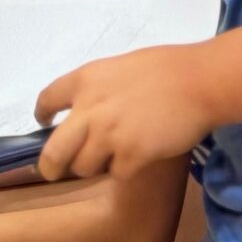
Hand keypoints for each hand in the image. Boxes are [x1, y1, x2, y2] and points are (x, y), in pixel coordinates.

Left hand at [34, 44, 219, 182]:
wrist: (199, 81)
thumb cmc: (166, 68)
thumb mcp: (119, 67)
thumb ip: (97, 90)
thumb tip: (87, 109)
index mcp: (84, 81)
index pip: (46, 100)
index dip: (42, 115)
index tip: (44, 123)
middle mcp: (89, 110)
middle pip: (53, 152)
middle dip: (50, 166)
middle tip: (53, 171)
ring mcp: (109, 135)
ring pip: (83, 167)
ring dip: (95, 165)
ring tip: (113, 156)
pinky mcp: (131, 155)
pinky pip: (117, 173)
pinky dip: (126, 169)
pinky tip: (140, 156)